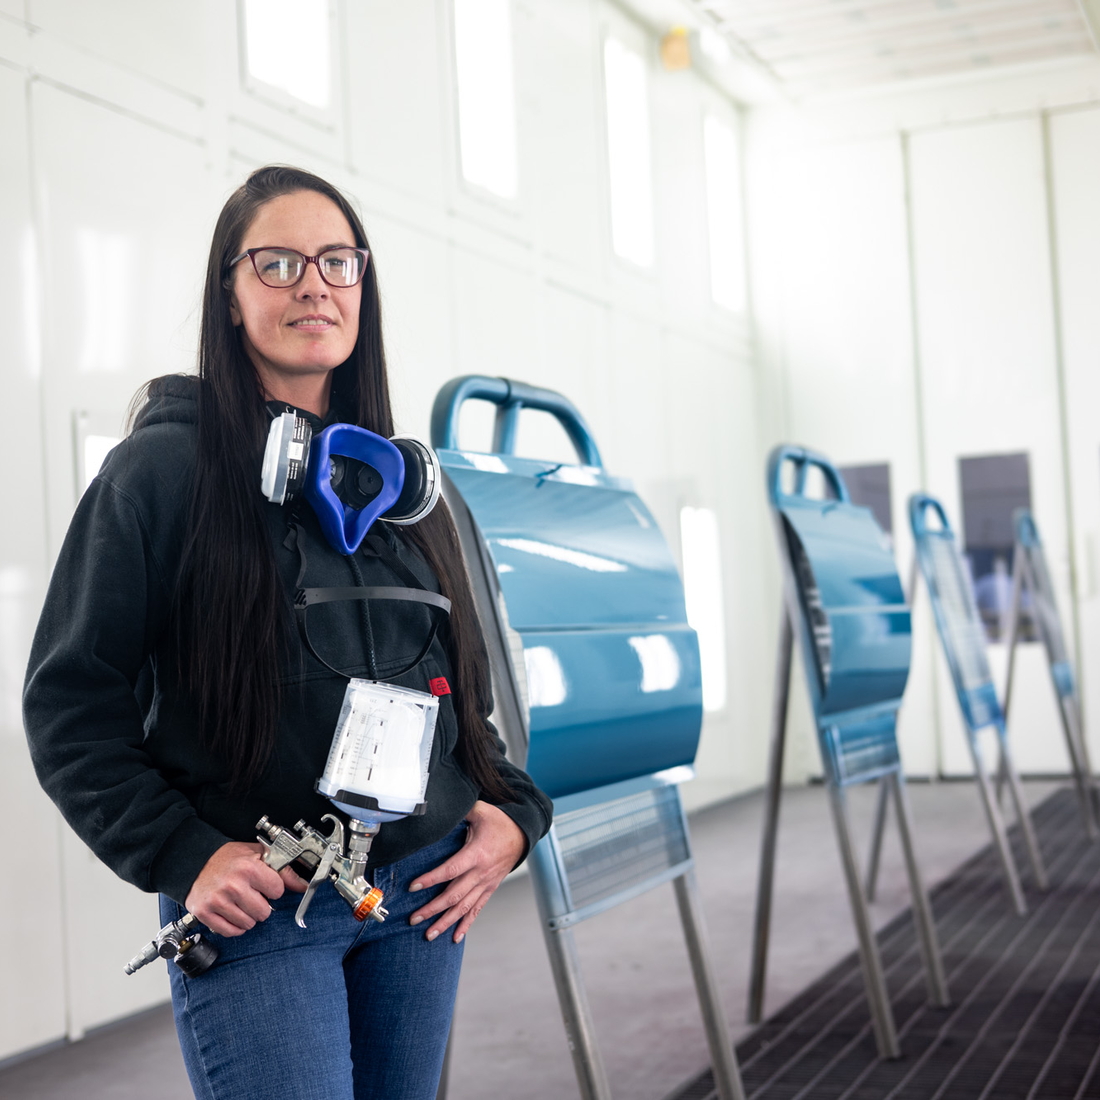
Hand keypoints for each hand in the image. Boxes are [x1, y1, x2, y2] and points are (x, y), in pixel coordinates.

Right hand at [185, 841, 307, 936]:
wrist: (196, 861)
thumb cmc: (229, 858)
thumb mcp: (258, 854)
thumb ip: (283, 870)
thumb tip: (303, 885)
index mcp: (248, 868)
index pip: (277, 891)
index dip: (273, 888)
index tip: (265, 884)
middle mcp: (233, 885)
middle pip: (264, 912)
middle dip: (261, 905)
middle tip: (252, 895)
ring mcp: (218, 901)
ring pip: (248, 924)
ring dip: (248, 916)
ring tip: (240, 902)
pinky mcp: (205, 913)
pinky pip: (230, 931)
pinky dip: (234, 926)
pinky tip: (232, 912)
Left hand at [408, 801, 525, 943]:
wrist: (522, 834)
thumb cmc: (498, 821)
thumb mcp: (480, 810)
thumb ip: (460, 810)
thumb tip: (438, 806)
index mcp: (477, 853)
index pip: (451, 870)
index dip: (431, 880)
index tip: (413, 887)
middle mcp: (481, 873)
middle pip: (454, 895)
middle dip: (432, 909)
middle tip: (413, 918)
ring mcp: (486, 883)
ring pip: (464, 908)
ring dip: (445, 922)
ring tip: (429, 935)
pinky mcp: (489, 889)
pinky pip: (476, 910)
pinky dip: (466, 925)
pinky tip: (455, 938)